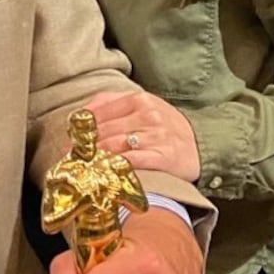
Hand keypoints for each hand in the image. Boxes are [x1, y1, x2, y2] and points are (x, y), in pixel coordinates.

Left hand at [82, 90, 200, 183]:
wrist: (203, 145)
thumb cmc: (167, 126)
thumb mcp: (144, 106)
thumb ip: (112, 104)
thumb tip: (80, 116)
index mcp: (138, 99)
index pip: (98, 112)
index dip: (80, 129)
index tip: (70, 142)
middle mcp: (146, 114)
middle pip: (103, 131)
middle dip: (83, 148)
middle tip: (71, 161)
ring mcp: (155, 135)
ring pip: (113, 146)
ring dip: (94, 159)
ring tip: (82, 169)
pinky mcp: (162, 156)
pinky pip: (131, 162)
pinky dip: (114, 168)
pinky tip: (104, 174)